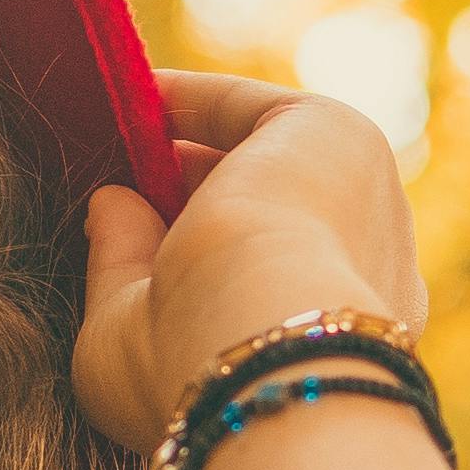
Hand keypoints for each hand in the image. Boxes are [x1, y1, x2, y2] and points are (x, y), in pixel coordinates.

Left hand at [74, 71, 434, 459]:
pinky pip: (252, 108)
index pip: (261, 276)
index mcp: (329, 333)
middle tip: (108, 183)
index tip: (124, 230)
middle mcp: (363, 268)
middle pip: (264, 213)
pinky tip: (131, 97)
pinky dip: (190, 100)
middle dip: (183, 196)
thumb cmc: (188, 371)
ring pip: (261, 162)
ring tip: (106, 135)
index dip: (188, 250)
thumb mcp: (126, 333)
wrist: (251, 341)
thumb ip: (118, 265)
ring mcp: (360, 200)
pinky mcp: (337, 136)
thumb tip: (106, 201)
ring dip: (184, 144)